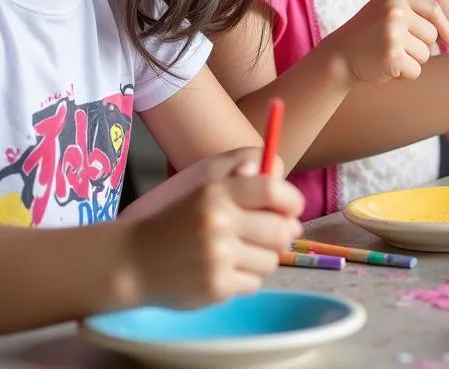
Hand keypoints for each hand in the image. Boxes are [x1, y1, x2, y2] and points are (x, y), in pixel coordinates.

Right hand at [122, 148, 303, 308]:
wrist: (133, 260)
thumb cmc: (179, 221)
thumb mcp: (207, 189)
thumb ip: (248, 185)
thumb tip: (290, 207)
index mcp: (217, 191)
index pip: (272, 190)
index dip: (291, 200)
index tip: (292, 209)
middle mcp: (218, 222)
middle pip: (281, 230)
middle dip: (281, 234)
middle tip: (269, 236)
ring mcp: (217, 257)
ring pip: (271, 260)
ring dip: (263, 258)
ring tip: (241, 253)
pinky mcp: (215, 287)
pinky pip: (254, 283)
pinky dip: (246, 279)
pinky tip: (227, 271)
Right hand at [327, 0, 448, 84]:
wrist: (338, 56)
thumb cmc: (368, 35)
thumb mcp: (386, 13)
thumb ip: (415, 16)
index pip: (433, 9)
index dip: (446, 26)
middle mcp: (396, 13)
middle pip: (431, 35)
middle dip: (421, 46)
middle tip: (398, 48)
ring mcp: (393, 35)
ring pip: (425, 55)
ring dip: (411, 61)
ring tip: (389, 56)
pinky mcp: (392, 57)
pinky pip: (416, 71)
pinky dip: (405, 75)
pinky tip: (387, 68)